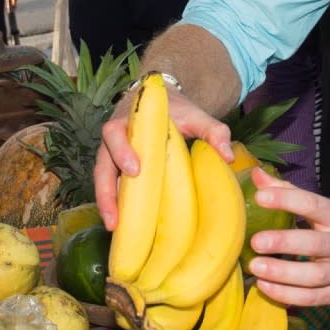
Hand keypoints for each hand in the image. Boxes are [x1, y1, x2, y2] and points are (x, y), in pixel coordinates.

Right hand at [95, 87, 233, 229]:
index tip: (136, 169)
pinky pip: (111, 187)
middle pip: (101, 164)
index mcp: (130, 122)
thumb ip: (213, 130)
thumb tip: (228, 157)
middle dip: (106, 190)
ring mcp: (113, 156)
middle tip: (116, 215)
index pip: (116, 134)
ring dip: (106, 204)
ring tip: (114, 228)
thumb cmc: (177, 110)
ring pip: (102, 180)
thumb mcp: (196, 115)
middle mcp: (115, 139)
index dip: (122, 151)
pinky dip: (115, 205)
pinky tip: (122, 226)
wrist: (162, 102)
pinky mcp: (117, 169)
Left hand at [245, 168, 329, 307]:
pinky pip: (312, 298)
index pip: (314, 205)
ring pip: (313, 276)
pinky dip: (287, 295)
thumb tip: (257, 176)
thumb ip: (291, 193)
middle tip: (256, 241)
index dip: (287, 200)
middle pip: (315, 243)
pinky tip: (265, 287)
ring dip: (282, 273)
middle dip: (284, 242)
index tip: (260, 196)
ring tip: (255, 267)